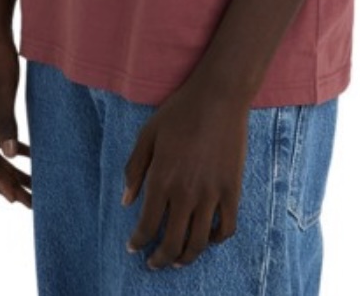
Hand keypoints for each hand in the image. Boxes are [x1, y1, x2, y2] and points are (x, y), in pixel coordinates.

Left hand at [122, 74, 248, 268]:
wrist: (218, 96)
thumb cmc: (179, 112)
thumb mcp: (147, 135)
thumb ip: (134, 169)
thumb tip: (126, 201)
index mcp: (162, 179)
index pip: (147, 226)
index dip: (138, 242)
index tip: (134, 248)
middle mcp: (186, 192)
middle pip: (171, 243)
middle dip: (159, 259)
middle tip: (154, 263)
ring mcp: (212, 193)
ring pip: (199, 242)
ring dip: (186, 258)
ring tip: (178, 260)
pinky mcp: (233, 189)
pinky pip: (227, 227)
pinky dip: (217, 239)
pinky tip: (208, 237)